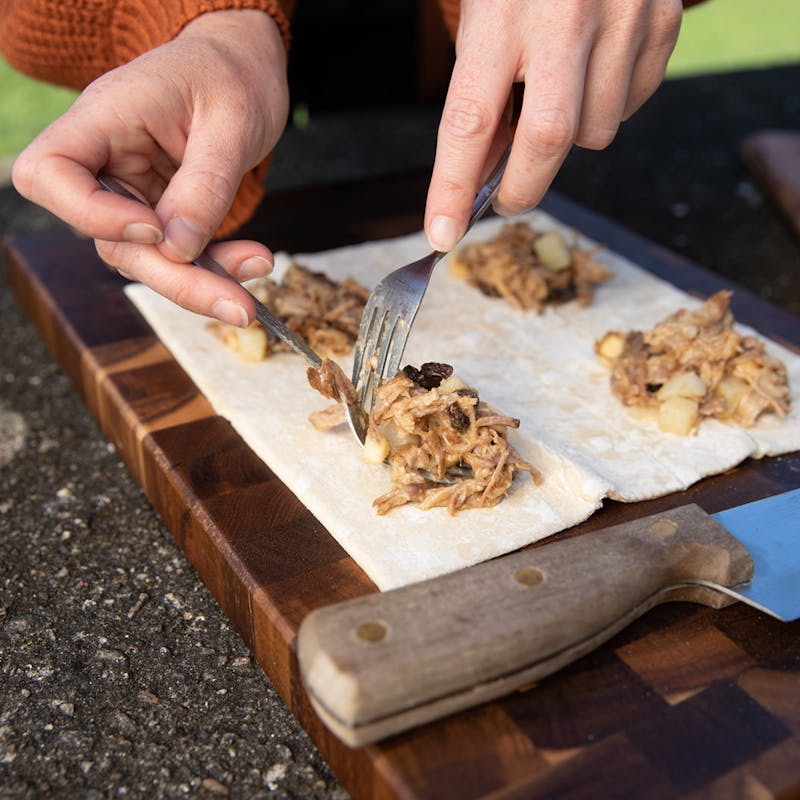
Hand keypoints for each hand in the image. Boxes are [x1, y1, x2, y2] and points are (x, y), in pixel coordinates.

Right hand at [12, 9, 288, 326]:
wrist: (244, 67)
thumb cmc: (232, 76)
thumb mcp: (231, 123)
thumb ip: (204, 184)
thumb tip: (179, 248)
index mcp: (104, 118)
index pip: (48, 172)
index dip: (90, 214)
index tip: (152, 228)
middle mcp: (107, 160)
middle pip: (111, 238)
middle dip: (175, 279)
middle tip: (239, 307)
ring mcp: (131, 191)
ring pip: (146, 258)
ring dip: (201, 281)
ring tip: (256, 281)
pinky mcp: (160, 212)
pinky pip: (177, 254)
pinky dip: (215, 266)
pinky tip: (254, 261)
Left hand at [424, 0, 682, 250]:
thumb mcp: (484, 11)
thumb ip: (481, 87)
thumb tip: (486, 170)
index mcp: (503, 9)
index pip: (470, 120)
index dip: (453, 187)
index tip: (441, 234)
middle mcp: (567, 14)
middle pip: (546, 140)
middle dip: (522, 188)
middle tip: (505, 200)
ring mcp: (625, 15)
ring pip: (595, 132)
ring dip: (568, 140)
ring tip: (552, 97)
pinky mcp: (664, 19)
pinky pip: (632, 105)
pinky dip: (607, 108)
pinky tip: (591, 74)